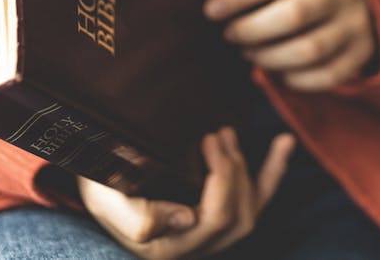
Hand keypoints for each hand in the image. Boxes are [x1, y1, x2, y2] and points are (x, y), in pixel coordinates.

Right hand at [78, 128, 295, 259]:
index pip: (216, 218)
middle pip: (239, 215)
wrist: (94, 182)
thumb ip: (141, 218)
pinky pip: (255, 200)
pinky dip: (273, 171)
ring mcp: (207, 233)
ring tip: (229, 132)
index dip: (222, 178)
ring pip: (251, 210)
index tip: (207, 138)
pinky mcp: (214, 214)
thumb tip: (188, 218)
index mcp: (170, 247)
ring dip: (250, 168)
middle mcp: (194, 246)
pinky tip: (285, 142)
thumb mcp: (107, 201)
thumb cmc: (98, 189)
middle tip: (217, 132)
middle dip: (235, 170)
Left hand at [204, 0, 375, 90]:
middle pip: (295, 14)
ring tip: (249, 54)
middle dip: (253, 29)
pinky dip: (298, 80)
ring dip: (270, 57)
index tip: (211, 10)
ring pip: (311, 50)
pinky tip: (279, 73)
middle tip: (229, 35)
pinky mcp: (362, 52)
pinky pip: (329, 75)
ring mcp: (356, 23)